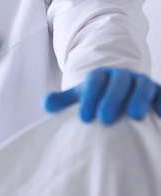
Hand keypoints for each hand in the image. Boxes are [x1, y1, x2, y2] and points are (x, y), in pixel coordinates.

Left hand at [43, 67, 160, 124]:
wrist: (116, 100)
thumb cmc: (95, 102)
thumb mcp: (78, 100)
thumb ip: (62, 102)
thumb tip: (46, 103)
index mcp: (100, 76)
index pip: (94, 81)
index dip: (89, 97)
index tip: (85, 118)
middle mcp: (121, 76)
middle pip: (118, 82)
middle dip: (112, 98)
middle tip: (105, 119)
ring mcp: (140, 83)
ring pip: (142, 85)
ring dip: (139, 98)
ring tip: (135, 116)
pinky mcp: (157, 92)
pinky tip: (159, 114)